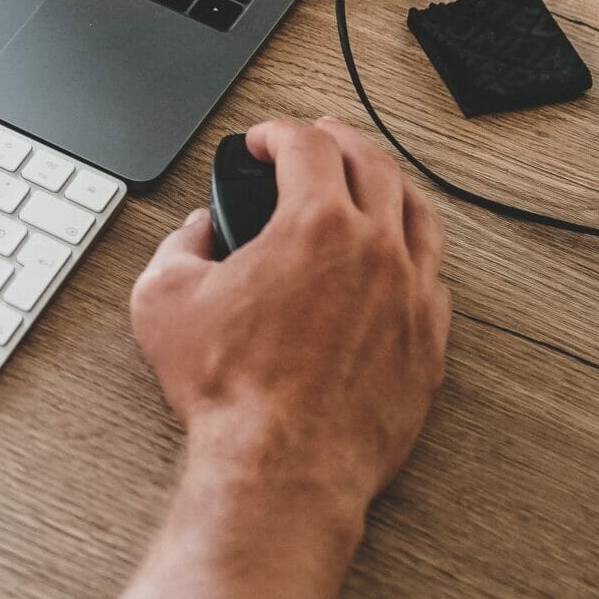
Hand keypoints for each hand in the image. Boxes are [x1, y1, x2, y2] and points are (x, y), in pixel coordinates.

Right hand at [130, 117, 450, 515]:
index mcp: (315, 226)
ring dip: (388, 185)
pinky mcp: (429, 343)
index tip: (263, 140)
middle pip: (373, 163)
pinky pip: (434, 275)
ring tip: (368, 183)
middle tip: (316, 140)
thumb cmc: (232, 393)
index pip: (306, 146)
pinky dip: (412, 251)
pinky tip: (395, 257)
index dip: (277, 131)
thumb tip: (197, 234)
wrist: (285, 467)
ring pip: (418, 213)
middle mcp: (375, 250)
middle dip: (338, 141)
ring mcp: (412, 296)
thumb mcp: (164, 300)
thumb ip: (179, 247)